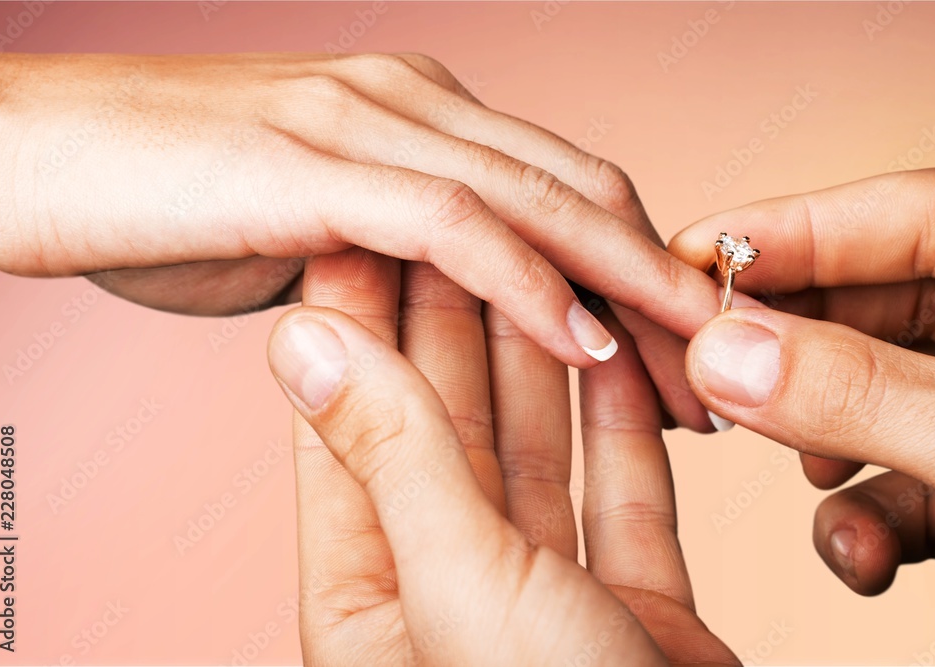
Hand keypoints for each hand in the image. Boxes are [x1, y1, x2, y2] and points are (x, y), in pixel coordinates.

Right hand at [0, 52, 724, 427]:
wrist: (28, 153)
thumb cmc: (159, 194)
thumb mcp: (302, 223)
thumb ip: (381, 252)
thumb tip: (424, 309)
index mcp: (419, 112)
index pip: (563, 186)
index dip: (635, 262)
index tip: (681, 341)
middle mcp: (415, 103)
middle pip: (583, 188)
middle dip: (662, 277)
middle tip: (725, 358)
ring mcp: (372, 125)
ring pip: (543, 201)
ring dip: (630, 285)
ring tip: (696, 361)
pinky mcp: (323, 166)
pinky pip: (456, 228)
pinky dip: (530, 287)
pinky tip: (586, 345)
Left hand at [266, 254, 736, 664]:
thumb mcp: (462, 589)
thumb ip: (394, 456)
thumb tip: (301, 334)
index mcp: (370, 595)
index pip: (351, 424)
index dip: (358, 315)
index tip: (368, 222)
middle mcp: (450, 588)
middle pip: (447, 420)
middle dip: (460, 310)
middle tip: (470, 209)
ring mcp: (543, 593)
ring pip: (538, 441)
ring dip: (548, 350)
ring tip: (548, 254)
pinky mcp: (633, 602)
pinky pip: (623, 488)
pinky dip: (624, 416)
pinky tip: (619, 340)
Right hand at [669, 168, 934, 594]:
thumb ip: (867, 395)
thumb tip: (725, 355)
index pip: (911, 215)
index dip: (796, 229)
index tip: (693, 259)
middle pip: (877, 309)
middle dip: (791, 349)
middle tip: (709, 371)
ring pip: (882, 406)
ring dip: (826, 450)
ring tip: (804, 477)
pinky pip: (914, 489)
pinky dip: (872, 521)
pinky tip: (860, 552)